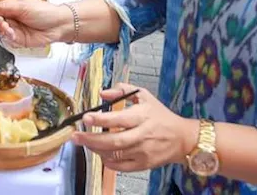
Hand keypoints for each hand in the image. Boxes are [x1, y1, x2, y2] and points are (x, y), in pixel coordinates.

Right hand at [0, 0, 72, 48]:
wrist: (58, 25)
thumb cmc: (44, 11)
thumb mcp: (22, 5)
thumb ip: (4, 7)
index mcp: (10, 7)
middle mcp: (11, 18)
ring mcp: (14, 30)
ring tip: (5, 26)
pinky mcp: (19, 40)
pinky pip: (8, 40)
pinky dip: (8, 37)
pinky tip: (12, 33)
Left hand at [74, 87, 195, 172]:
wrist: (182, 138)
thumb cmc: (160, 116)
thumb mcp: (144, 96)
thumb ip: (123, 90)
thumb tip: (102, 93)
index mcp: (142, 116)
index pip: (118, 119)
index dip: (100, 119)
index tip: (85, 117)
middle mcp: (142, 135)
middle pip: (113, 141)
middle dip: (91, 139)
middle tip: (75, 136)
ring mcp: (142, 152)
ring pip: (114, 154)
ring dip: (96, 150)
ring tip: (84, 143)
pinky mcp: (143, 165)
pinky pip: (120, 166)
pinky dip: (107, 161)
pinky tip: (100, 153)